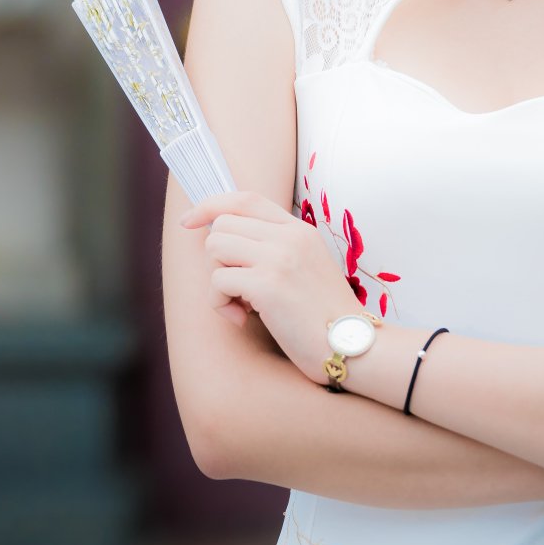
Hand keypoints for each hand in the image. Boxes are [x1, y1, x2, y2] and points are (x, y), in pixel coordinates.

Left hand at [180, 189, 357, 384]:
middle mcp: (289, 236)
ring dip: (217, 282)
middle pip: (221, 225)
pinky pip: (218, 282)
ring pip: (215, 248)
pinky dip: (221, 304)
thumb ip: (274, 248)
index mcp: (299, 229)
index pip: (245, 198)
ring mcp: (279, 258)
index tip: (188, 221)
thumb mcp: (306, 267)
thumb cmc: (325, 316)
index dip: (210, 205)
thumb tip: (221, 241)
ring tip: (242, 306)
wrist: (354, 346)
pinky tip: (243, 319)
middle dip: (217, 259)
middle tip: (237, 290)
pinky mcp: (268, 285)